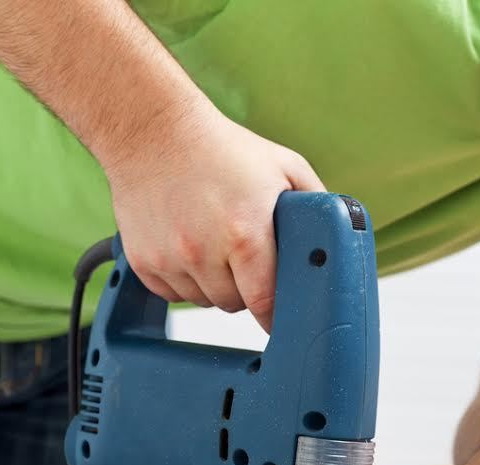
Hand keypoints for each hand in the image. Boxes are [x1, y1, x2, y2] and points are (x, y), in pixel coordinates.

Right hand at [104, 103, 324, 329]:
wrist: (153, 130)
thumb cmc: (222, 148)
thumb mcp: (285, 166)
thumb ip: (316, 204)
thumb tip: (335, 234)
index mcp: (246, 234)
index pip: (265, 301)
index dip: (276, 313)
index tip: (282, 317)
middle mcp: (204, 252)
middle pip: (235, 304)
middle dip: (247, 288)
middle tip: (248, 260)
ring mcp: (170, 259)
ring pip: (204, 300)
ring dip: (215, 285)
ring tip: (217, 247)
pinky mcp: (144, 261)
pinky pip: (172, 294)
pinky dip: (185, 280)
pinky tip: (190, 248)